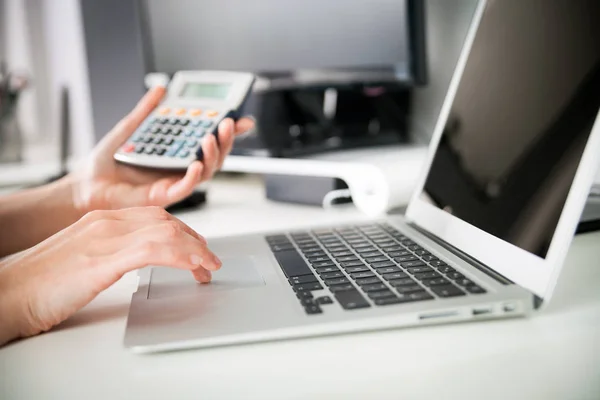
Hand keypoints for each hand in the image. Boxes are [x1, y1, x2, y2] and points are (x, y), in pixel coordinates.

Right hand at [0, 207, 220, 345]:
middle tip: (208, 260)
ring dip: (195, 249)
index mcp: (101, 220)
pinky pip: (155, 249)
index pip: (155, 216)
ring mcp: (104, 237)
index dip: (182, 231)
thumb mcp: (82, 259)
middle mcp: (105, 222)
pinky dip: (181, 256)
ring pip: (166, 231)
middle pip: (166, 220)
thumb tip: (135, 260)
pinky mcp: (103, 259)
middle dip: (194, 240)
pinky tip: (193, 267)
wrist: (7, 294)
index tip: (196, 248)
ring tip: (208, 267)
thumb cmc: (39, 284)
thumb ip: (110, 252)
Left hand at [72, 87, 253, 212]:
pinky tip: (196, 163)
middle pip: (214, 155)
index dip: (227, 131)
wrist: (87, 184)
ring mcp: (173, 181)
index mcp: (175, 151)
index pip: (208, 139)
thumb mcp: (129, 128)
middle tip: (227, 123)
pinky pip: (185, 188)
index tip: (241, 118)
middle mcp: (179, 167)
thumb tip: (161, 90)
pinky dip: (193, 176)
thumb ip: (147, 110)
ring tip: (210, 138)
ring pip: (206, 171)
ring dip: (213, 154)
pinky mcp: (164, 196)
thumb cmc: (106, 163)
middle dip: (225, 139)